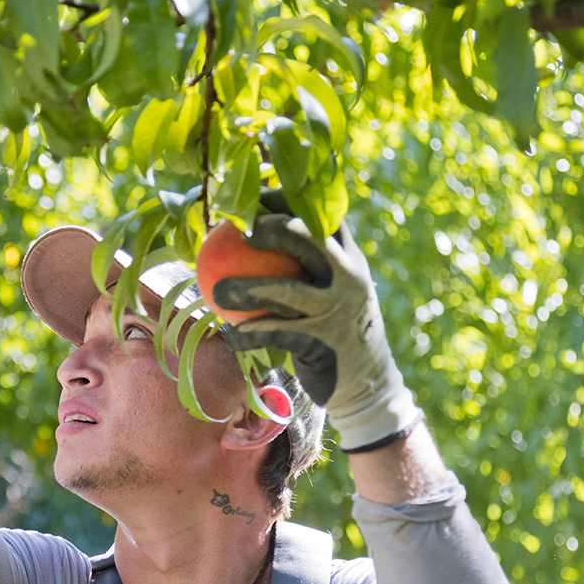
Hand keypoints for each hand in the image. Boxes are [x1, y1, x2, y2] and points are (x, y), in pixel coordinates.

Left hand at [211, 215, 421, 451]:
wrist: (367, 382)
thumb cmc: (333, 329)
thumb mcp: (331, 291)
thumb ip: (304, 266)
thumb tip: (248, 237)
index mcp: (349, 257)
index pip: (318, 215)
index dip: (284, 201)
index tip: (250, 202)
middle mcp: (348, 276)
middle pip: (308, 237)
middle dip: (272, 227)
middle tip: (238, 233)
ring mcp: (338, 308)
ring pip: (286, 291)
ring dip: (246, 290)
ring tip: (217, 292)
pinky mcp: (323, 342)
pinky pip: (275, 333)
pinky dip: (247, 335)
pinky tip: (227, 334)